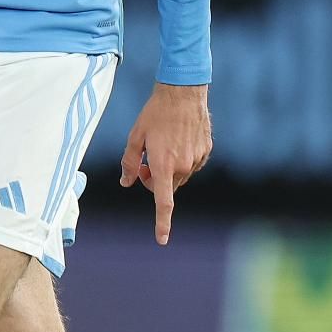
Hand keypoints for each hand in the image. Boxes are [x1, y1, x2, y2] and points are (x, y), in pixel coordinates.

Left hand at [120, 82, 212, 244]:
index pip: (163, 202)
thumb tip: (126, 183)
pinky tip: (177, 139)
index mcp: (164, 165)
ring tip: (162, 144)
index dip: (162, 222)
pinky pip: (191, 164)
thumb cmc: (155, 113)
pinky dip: (182, 158)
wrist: (183, 91)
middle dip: (154, 181)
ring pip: (180, 176)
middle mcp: (183, 166)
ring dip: (169, 169)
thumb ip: (129, 163)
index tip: (162, 240)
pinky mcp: (206, 150)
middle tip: (145, 163)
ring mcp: (197, 159)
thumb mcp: (135, 137)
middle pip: (167, 187)